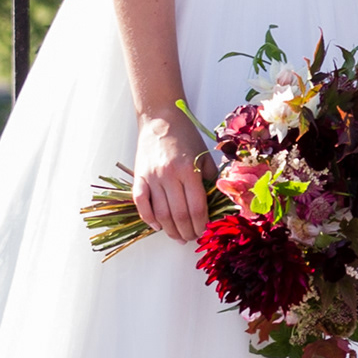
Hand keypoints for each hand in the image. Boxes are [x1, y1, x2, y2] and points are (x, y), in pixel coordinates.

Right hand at [132, 115, 208, 244]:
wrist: (160, 119)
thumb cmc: (186, 137)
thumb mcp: (205, 156)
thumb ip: (211, 180)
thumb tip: (218, 204)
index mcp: (189, 170)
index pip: (197, 207)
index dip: (202, 225)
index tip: (205, 232)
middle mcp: (169, 175)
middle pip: (179, 215)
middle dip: (187, 232)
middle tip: (192, 238)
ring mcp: (152, 177)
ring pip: (161, 214)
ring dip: (170, 230)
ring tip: (178, 237)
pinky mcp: (139, 176)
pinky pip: (141, 203)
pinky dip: (148, 218)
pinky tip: (157, 227)